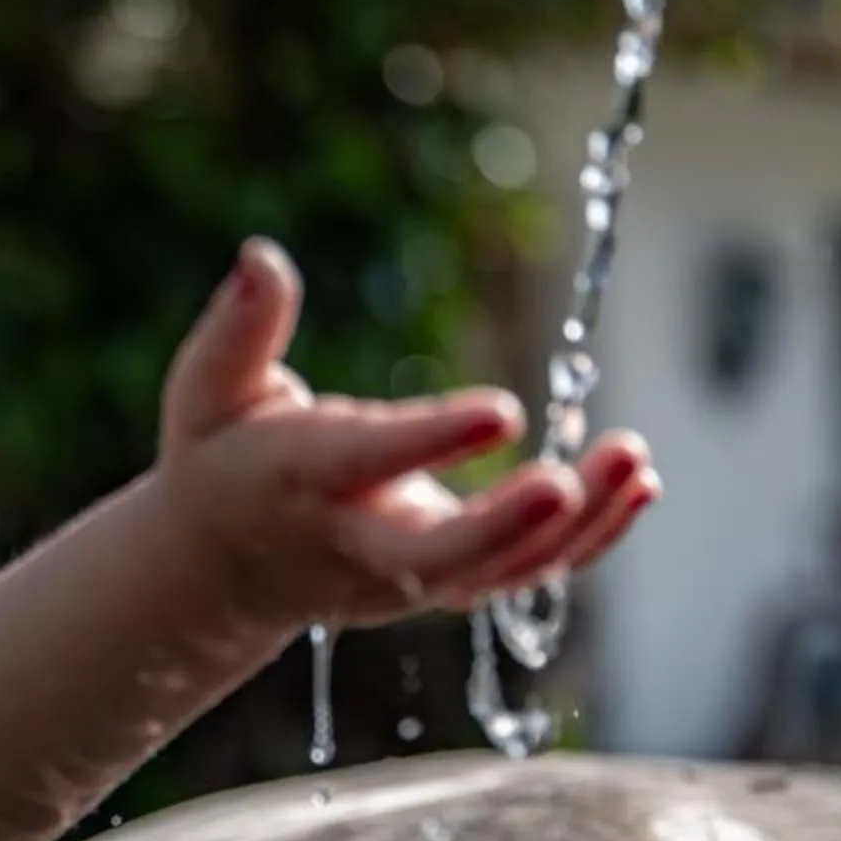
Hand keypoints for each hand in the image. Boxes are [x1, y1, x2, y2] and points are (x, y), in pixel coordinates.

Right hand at [153, 240, 658, 630]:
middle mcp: (358, 540)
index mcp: (301, 482)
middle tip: (563, 483)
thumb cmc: (218, 461)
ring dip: (576, 526)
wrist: (220, 569)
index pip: (369, 463)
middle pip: (438, 558)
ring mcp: (406, 575)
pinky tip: (636, 485)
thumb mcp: (204, 391)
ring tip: (632, 460)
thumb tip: (261, 256)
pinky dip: (588, 541)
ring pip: (499, 571)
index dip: (434, 441)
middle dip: (505, 527)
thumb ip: (237, 328)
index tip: (502, 410)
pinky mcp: (444, 584)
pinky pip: (524, 574)